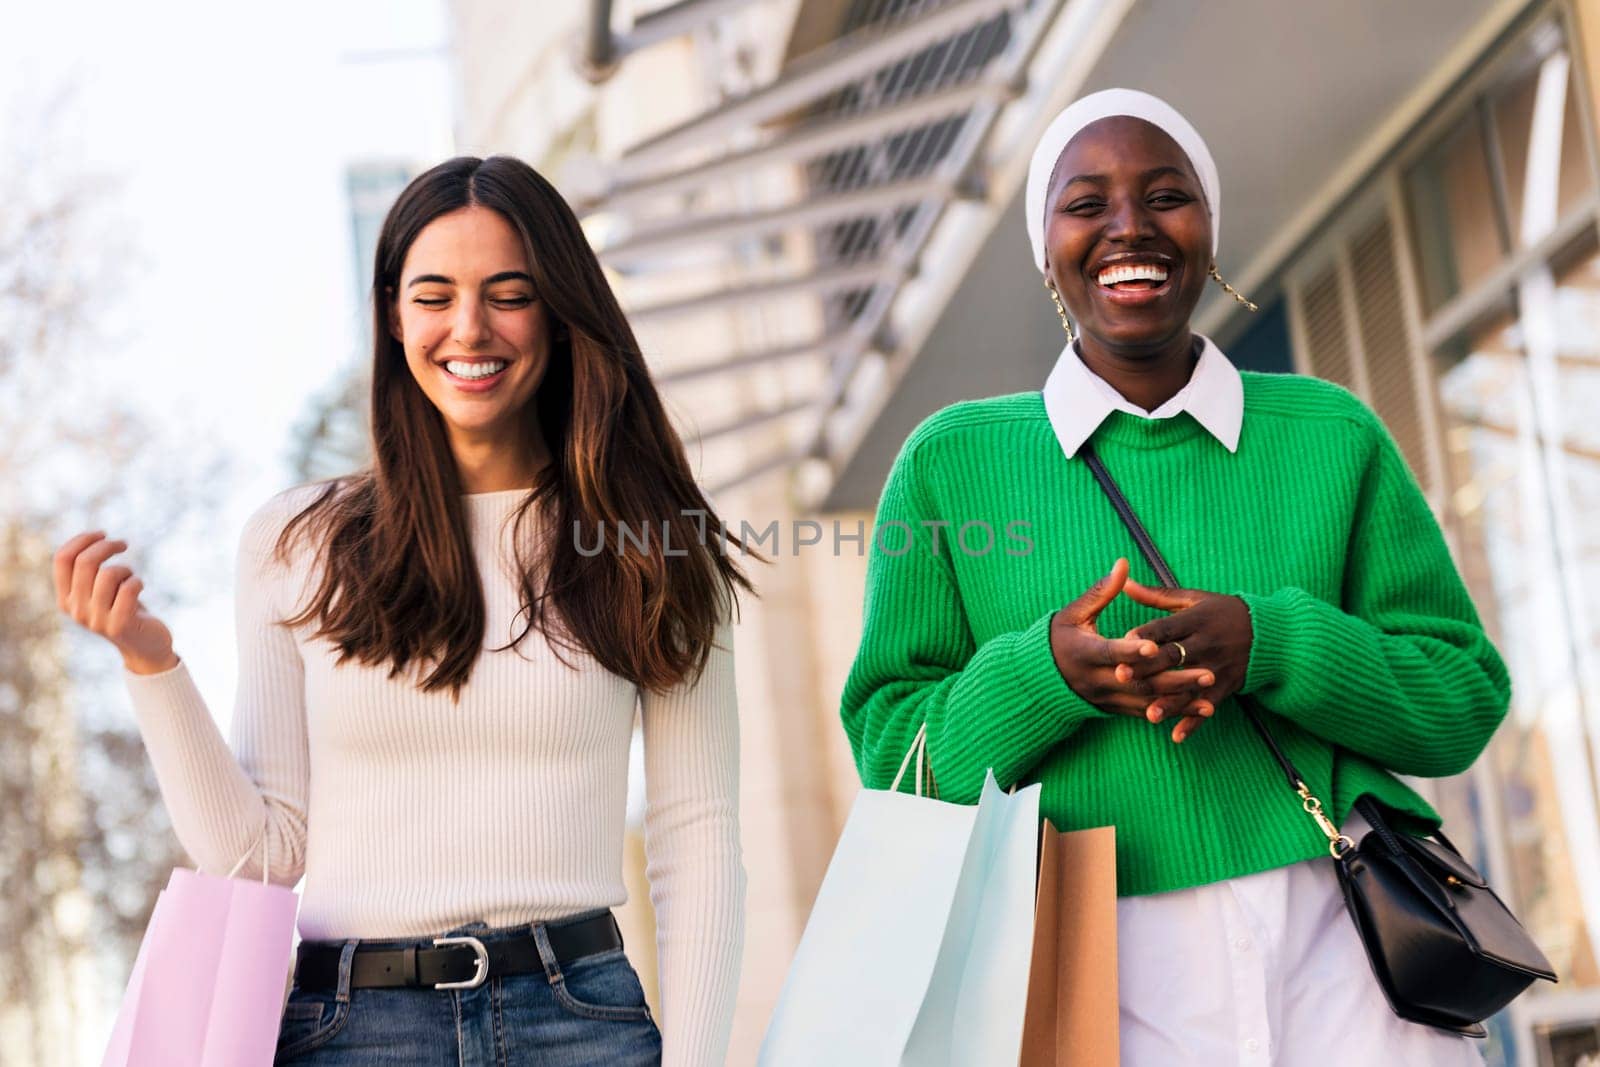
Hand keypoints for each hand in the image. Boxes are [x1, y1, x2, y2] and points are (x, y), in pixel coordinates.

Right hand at [54, 531, 177, 674]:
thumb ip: (90, 571)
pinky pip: (129, 588)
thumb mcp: (101, 591)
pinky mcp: (119, 624)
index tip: (102, 534)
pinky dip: (137, 581)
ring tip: (131, 576)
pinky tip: (140, 587)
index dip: (82, 540)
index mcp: (65, 599)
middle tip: (123, 544)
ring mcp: (96, 619)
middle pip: (85, 562)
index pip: (61, 559)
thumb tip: (94, 538)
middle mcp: (76, 610)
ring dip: (125, 568)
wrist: (145, 646)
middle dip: (107, 546)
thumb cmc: (124, 610)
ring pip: (108, 574)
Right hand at [1050, 559, 1217, 726]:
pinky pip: (1145, 712)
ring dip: (1178, 701)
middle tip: (1207, 672)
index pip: (1112, 652)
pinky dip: (1171, 711)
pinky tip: (1196, 708)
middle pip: (1138, 683)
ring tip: (1209, 696)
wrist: (1041, 677)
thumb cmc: (1059, 637)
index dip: (1132, 650)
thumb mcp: (1073, 614)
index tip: (1156, 645)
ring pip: (1145, 702)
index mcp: (1084, 653)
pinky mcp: (1114, 708)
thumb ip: (1100, 592)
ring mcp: (1106, 697)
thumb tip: (1122, 565)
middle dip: (1173, 680)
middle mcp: (1096, 680)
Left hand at [1121, 580, 1252, 741]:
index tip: (1124, 641)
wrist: (1270, 633)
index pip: (1167, 628)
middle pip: (1174, 657)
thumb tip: (1126, 584)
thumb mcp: (1194, 599)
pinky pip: (1208, 705)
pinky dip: (1194, 722)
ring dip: (1170, 701)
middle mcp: (1206, 644)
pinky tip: (1176, 736)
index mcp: (1197, 620)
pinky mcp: (1227, 686)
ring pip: (1189, 686)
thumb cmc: (1224, 612)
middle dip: (1148, 667)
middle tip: (1121, 676)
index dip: (1147, 635)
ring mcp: (1218, 668)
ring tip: (1149, 714)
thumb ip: (1157, 596)